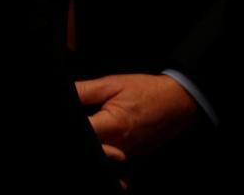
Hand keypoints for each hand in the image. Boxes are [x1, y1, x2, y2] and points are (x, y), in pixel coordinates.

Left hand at [76, 73, 199, 158]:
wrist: (180, 101)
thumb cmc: (147, 90)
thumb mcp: (112, 84)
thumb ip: (84, 91)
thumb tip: (63, 92)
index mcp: (113, 126)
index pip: (84, 135)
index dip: (73, 126)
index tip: (69, 120)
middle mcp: (121, 146)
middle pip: (93, 149)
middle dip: (83, 138)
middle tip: (84, 123)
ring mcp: (130, 154)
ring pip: (103, 157)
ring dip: (95, 145)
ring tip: (94, 127)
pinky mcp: (135, 156)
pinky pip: (115, 159)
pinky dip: (106, 151)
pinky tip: (103, 143)